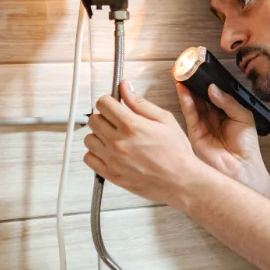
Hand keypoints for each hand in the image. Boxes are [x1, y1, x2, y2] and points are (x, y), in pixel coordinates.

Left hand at [83, 80, 204, 206]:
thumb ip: (140, 103)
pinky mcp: (110, 174)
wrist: (181, 181)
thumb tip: (125, 88)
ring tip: (114, 138)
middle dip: (105, 118)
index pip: (103, 104)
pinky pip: (89, 158)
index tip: (114, 105)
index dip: (109, 101)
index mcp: (132, 126)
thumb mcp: (164, 120)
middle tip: (117, 122)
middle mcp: (119, 142)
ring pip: (89, 139)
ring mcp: (112, 159)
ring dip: (99, 136)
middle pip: (94, 120)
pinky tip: (109, 152)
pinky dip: (96, 153)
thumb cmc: (176, 154)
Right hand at [176, 81, 269, 198]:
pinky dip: (185, 101)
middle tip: (189, 69)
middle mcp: (214, 118)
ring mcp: (203, 125)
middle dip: (196, 83)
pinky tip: (184, 90)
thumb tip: (214, 89)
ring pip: (194, 103)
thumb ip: (228, 101)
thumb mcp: (244, 117)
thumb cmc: (247, 147)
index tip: (204, 70)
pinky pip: (189, 114)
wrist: (242, 168)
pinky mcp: (195, 133)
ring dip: (188, 89)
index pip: (216, 94)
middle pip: (202, 97)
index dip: (209, 82)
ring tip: (183, 75)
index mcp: (227, 113)